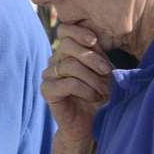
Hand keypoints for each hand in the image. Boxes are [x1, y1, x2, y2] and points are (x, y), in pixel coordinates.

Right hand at [41, 22, 111, 144]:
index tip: (95, 41)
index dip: (78, 32)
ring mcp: (48, 75)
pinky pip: (67, 83)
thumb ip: (98, 54)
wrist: (90, 123)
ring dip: (92, 78)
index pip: (64, 31)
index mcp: (67, 52)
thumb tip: (98, 38)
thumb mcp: (103, 71)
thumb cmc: (100, 95)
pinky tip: (94, 97)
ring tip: (104, 90)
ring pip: (69, 65)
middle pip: (67, 46)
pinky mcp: (47, 91)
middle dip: (91, 58)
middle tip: (107, 72)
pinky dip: (85, 90)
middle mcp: (55, 61)